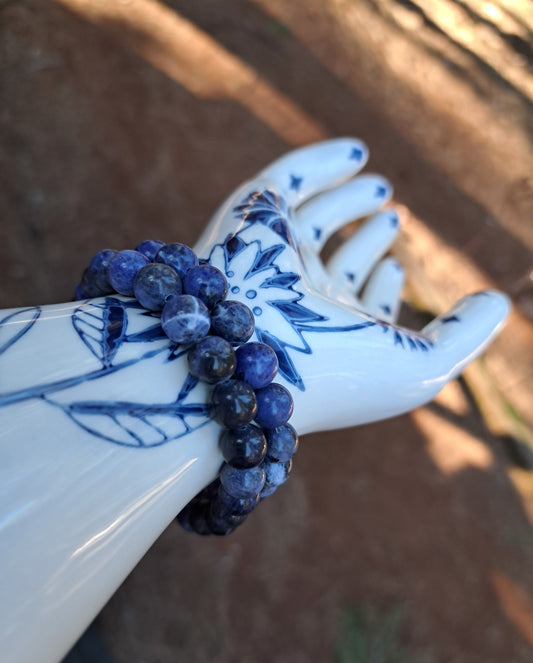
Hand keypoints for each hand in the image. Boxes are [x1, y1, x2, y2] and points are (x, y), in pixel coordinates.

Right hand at [195, 138, 509, 432]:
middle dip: (363, 239)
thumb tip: (498, 302)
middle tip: (391, 214)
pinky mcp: (252, 216)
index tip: (395, 267)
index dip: (379, 284)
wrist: (252, 356)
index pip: (354, 305)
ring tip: (381, 185)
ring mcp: (274, 256)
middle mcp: (299, 298)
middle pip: (331, 262)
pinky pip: (285, 180)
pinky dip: (320, 162)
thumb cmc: (341, 373)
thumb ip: (466, 335)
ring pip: (309, 220)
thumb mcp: (422, 365)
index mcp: (329, 336)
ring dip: (345, 200)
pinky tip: (356, 154)